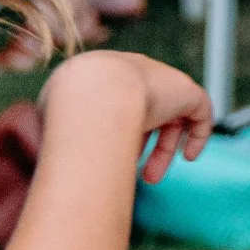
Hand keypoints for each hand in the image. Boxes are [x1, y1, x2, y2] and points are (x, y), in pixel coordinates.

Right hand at [43, 48, 212, 174]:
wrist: (94, 91)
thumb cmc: (67, 109)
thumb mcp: (49, 117)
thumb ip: (56, 132)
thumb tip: (54, 158)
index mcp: (102, 72)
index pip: (117, 101)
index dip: (116, 130)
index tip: (110, 154)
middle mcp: (133, 71)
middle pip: (145, 107)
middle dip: (138, 141)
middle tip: (133, 171)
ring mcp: (161, 79)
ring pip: (171, 114)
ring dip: (163, 149)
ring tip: (150, 178)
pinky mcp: (185, 90)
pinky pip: (200, 110)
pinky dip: (197, 134)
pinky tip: (187, 157)